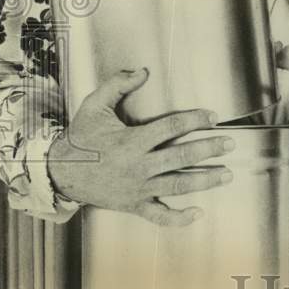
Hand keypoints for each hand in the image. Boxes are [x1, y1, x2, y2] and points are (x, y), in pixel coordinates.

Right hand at [47, 68, 235, 226]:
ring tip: (227, 174)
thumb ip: (118, 84)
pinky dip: (178, 218)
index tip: (213, 116)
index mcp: (131, 141)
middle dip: (208, 149)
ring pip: (176, 184)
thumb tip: (143, 71)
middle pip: (180, 156)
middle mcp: (137, 166)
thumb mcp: (94, 105)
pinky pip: (159, 215)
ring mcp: (137, 188)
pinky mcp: (134, 205)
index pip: (170, 127)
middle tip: (229, 143)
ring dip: (204, 180)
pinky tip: (197, 213)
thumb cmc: (81, 137)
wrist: (59, 173)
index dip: (194, 120)